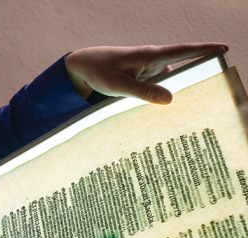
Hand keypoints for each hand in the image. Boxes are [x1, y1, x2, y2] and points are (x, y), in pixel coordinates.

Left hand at [65, 43, 227, 103]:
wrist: (83, 68)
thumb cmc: (99, 71)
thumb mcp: (117, 85)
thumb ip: (142, 92)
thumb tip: (170, 99)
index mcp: (149, 55)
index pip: (183, 51)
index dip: (204, 50)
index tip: (224, 50)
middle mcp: (154, 62)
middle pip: (183, 71)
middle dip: (196, 81)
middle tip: (210, 98)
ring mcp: (151, 71)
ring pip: (171, 84)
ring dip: (177, 96)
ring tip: (187, 115)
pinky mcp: (145, 81)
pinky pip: (160, 90)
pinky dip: (163, 100)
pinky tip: (166, 117)